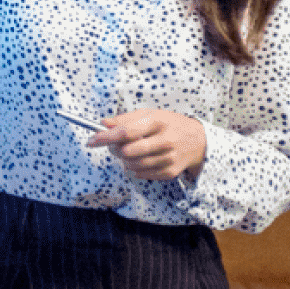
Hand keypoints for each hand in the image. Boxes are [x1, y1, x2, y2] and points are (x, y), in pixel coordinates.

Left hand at [91, 110, 206, 182]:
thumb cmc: (169, 124)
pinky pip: (142, 174)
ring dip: (124, 160)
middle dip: (115, 150)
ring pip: (133, 165)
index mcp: (157, 122)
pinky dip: (135, 168)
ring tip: (129, 151)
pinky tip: (139, 159)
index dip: (106, 137)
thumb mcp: (149, 114)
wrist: (197, 140)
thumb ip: (125, 119)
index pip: (127, 132)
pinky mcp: (170, 172)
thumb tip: (104, 123)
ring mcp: (169, 158)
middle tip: (113, 145)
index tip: (91, 140)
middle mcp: (165, 141)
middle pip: (129, 152)